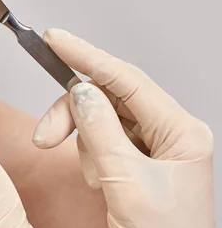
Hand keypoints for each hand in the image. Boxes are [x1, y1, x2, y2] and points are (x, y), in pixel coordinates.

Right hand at [32, 29, 214, 227]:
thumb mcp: (128, 186)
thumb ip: (101, 133)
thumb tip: (80, 91)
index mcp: (181, 132)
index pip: (128, 80)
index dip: (88, 56)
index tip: (56, 40)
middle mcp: (170, 133)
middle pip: (110, 98)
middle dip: (75, 113)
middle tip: (45, 134)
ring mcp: (154, 147)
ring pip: (103, 118)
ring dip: (83, 140)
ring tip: (89, 177)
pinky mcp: (137, 161)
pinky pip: (102, 140)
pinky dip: (89, 154)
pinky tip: (97, 181)